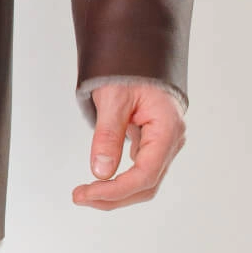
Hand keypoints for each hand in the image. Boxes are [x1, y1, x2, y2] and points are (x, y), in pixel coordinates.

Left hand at [73, 80, 185, 212]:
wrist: (139, 55)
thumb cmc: (130, 70)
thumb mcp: (113, 98)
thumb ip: (107, 135)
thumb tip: (100, 172)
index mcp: (168, 129)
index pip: (145, 174)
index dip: (116, 190)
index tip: (88, 194)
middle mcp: (171, 141)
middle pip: (146, 185)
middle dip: (113, 197)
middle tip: (79, 196)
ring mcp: (164, 145)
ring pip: (144, 182)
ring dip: (115, 193)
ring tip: (85, 193)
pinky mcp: (153, 145)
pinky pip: (140, 171)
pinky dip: (119, 181)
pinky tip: (99, 181)